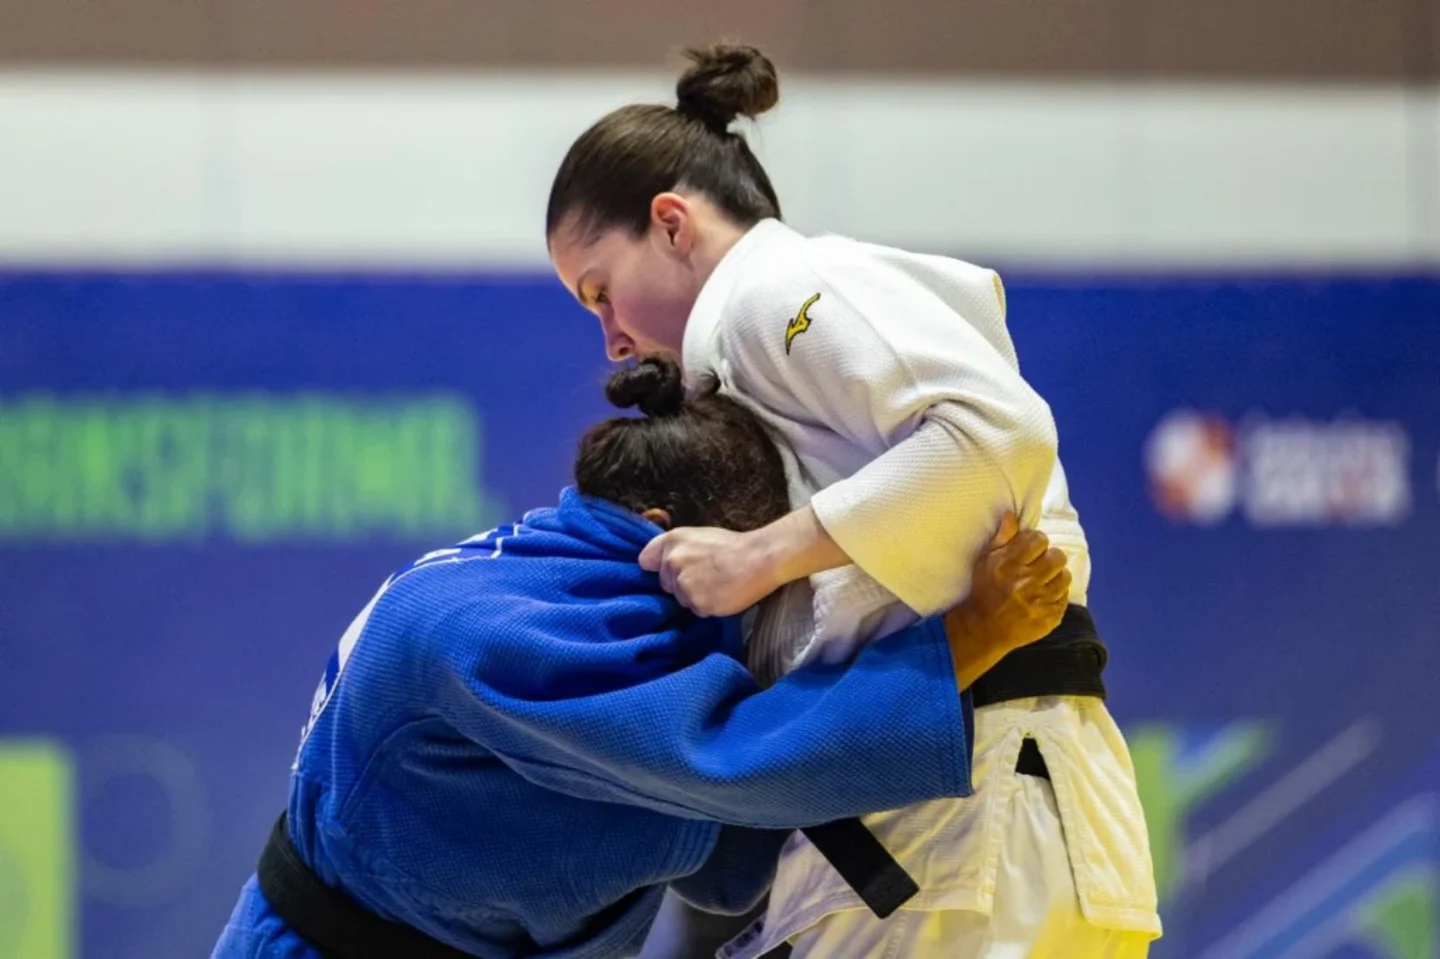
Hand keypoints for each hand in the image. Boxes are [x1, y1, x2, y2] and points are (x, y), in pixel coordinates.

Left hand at [639, 527, 779, 616]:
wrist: (759, 559)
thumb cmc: (733, 546)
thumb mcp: (699, 537)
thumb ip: (677, 549)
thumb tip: (662, 565)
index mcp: (672, 541)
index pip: (646, 560)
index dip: (658, 567)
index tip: (670, 571)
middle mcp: (672, 562)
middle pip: (666, 583)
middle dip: (680, 583)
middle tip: (705, 576)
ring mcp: (683, 584)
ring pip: (681, 598)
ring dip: (695, 596)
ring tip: (717, 585)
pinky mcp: (697, 603)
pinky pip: (696, 610)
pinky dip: (708, 606)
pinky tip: (722, 594)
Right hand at [944, 513, 1069, 689]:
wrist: (983, 629)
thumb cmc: (983, 590)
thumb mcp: (985, 561)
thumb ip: (1001, 538)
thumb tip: (1012, 514)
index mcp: (1010, 565)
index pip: (1039, 539)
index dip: (1035, 542)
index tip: (1029, 549)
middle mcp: (1028, 582)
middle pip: (1057, 556)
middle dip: (1049, 558)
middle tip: (1039, 565)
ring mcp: (1041, 602)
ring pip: (1065, 577)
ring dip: (1055, 576)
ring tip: (1042, 581)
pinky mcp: (1051, 618)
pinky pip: (1064, 598)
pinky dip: (1056, 596)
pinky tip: (1042, 597)